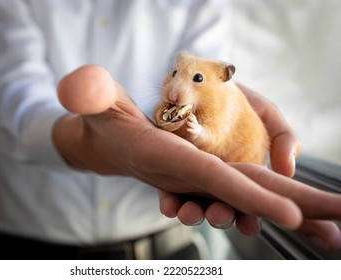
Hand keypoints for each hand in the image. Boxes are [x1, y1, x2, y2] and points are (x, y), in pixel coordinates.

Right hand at [54, 65, 340, 249]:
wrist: (108, 144)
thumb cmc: (103, 120)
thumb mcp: (95, 101)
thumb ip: (88, 93)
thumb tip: (75, 87)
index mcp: (167, 160)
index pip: (210, 178)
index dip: (247, 195)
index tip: (292, 215)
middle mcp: (188, 178)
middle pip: (245, 197)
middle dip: (290, 213)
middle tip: (340, 233)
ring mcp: (198, 180)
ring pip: (248, 198)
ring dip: (288, 213)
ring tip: (333, 231)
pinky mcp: (203, 177)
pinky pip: (242, 191)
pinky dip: (271, 203)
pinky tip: (299, 211)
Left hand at [159, 83, 301, 234]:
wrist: (196, 79)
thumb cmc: (234, 99)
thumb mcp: (265, 114)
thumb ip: (283, 139)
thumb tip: (289, 171)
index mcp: (241, 174)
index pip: (245, 204)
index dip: (248, 218)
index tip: (249, 224)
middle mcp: (215, 180)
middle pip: (218, 208)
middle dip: (220, 216)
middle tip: (219, 215)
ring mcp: (189, 177)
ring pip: (191, 205)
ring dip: (192, 213)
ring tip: (190, 212)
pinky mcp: (167, 170)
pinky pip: (165, 193)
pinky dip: (168, 203)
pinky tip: (169, 205)